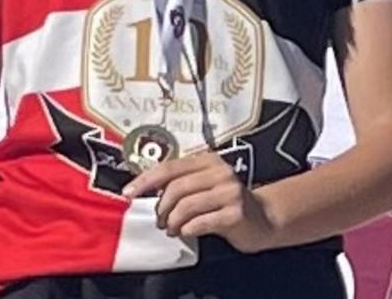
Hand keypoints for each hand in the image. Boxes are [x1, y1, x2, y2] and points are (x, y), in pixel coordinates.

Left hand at [122, 152, 275, 252]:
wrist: (263, 219)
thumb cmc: (226, 202)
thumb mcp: (205, 185)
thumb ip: (180, 183)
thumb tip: (145, 190)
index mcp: (208, 160)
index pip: (170, 167)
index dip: (146, 180)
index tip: (128, 193)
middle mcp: (220, 171)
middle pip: (176, 187)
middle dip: (161, 207)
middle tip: (159, 220)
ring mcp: (230, 191)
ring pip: (186, 205)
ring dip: (172, 221)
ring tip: (172, 228)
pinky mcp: (235, 213)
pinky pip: (200, 222)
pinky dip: (187, 229)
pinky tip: (186, 232)